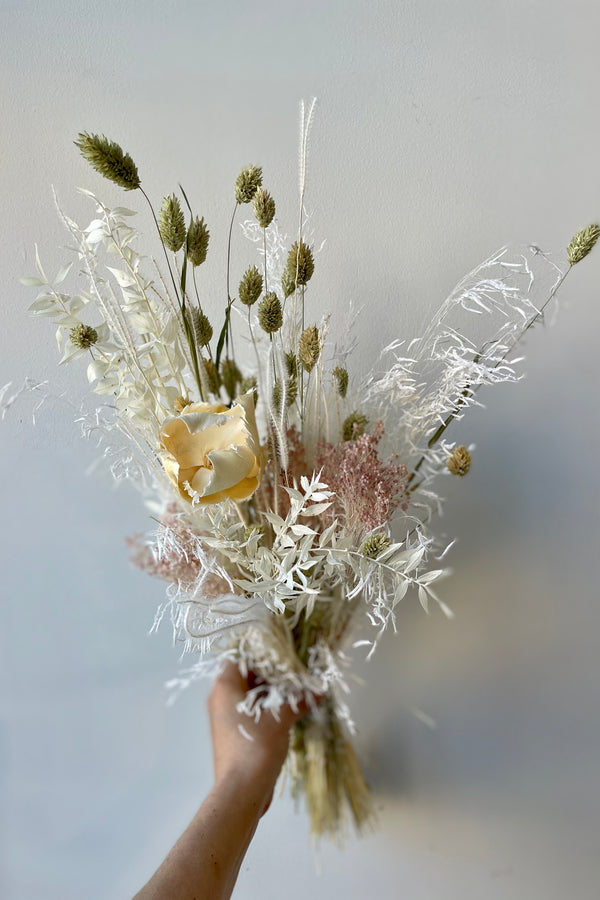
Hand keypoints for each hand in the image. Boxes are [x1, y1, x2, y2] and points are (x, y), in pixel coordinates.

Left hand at [208, 663, 309, 814]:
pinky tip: (293, 708)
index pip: (240, 656)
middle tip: (298, 668)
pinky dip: (271, 707)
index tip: (285, 650)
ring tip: (300, 686)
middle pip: (248, 674)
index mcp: (225, 686)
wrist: (241, 791)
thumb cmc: (254, 747)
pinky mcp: (237, 732)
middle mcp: (222, 697)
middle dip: (274, 672)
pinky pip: (254, 711)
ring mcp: (228, 716)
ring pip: (253, 693)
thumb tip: (320, 689)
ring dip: (274, 690)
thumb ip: (299, 699)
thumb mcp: (280, 718)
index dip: (262, 651)